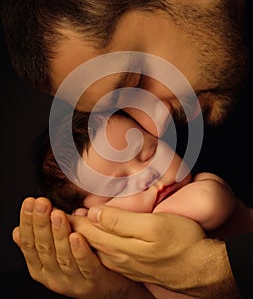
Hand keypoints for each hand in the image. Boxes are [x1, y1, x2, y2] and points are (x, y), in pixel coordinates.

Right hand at [13, 197, 152, 298]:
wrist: (109, 283)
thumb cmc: (80, 262)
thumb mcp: (55, 252)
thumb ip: (40, 242)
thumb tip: (18, 230)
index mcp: (41, 268)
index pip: (29, 244)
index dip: (28, 222)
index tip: (30, 202)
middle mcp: (53, 276)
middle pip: (44, 249)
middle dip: (41, 224)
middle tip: (42, 203)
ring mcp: (73, 281)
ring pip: (63, 256)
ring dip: (58, 234)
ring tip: (57, 214)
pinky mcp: (93, 281)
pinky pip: (85, 265)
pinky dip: (79, 251)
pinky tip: (77, 235)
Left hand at [69, 206, 240, 297]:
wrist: (201, 269)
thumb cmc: (181, 242)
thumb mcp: (154, 226)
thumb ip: (122, 221)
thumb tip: (95, 214)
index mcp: (120, 246)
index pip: (87, 231)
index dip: (70, 220)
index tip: (54, 210)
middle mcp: (118, 257)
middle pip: (88, 241)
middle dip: (70, 229)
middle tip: (54, 216)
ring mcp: (125, 265)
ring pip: (95, 249)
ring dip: (80, 237)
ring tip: (69, 226)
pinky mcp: (133, 267)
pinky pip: (106, 255)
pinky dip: (94, 245)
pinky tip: (94, 240)